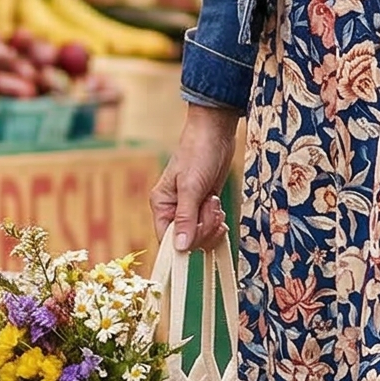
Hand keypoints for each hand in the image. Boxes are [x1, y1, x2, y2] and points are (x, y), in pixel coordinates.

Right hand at [151, 106, 238, 251]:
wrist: (215, 133)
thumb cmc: (198, 153)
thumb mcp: (191, 187)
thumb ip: (186, 218)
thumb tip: (180, 247)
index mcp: (161, 205)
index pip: (167, 239)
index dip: (184, 242)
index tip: (199, 230)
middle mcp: (173, 210)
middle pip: (187, 240)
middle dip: (204, 228)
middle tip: (210, 206)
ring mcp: (190, 209)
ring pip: (201, 234)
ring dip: (212, 223)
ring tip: (213, 201)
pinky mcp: (204, 206)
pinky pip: (210, 226)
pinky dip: (217, 220)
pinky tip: (218, 205)